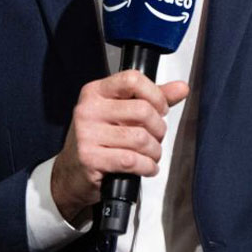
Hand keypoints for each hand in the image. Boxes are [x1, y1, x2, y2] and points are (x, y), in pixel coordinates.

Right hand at [51, 70, 188, 221]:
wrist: (70, 173)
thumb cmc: (99, 139)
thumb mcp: (120, 112)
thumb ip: (152, 98)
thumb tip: (182, 88)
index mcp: (96, 92)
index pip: (132, 79)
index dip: (155, 95)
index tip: (160, 109)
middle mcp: (88, 109)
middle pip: (142, 111)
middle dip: (158, 129)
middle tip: (156, 137)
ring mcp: (87, 134)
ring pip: (140, 138)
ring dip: (154, 151)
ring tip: (151, 155)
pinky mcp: (90, 158)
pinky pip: (132, 160)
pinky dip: (147, 167)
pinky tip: (147, 168)